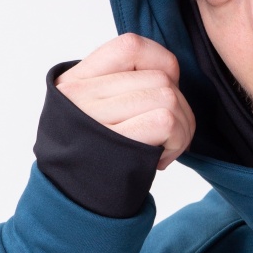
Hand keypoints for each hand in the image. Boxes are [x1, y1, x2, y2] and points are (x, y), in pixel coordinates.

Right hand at [56, 33, 195, 170]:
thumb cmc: (91, 162)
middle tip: (166, 138)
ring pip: (168, 97)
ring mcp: (94, 115)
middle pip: (160, 78)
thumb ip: (118, 88)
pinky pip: (167, 121)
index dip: (162, 65)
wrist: (71, 207)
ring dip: (181, 128)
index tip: (162, 95)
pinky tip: (160, 159)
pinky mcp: (115, 140)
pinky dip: (177, 141)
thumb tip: (168, 74)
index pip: (131, 46)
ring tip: (162, 149)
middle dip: (180, 109)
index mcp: (76, 81)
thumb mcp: (91, 115)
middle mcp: (80, 93)